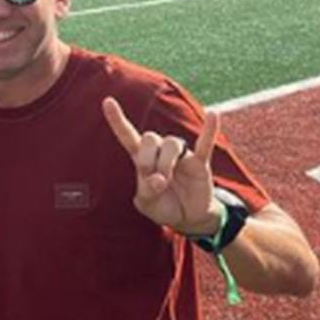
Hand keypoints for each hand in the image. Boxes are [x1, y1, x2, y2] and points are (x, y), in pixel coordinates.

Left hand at [102, 96, 220, 234]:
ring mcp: (181, 155)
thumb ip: (146, 192)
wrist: (188, 218)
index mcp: (142, 159)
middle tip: (153, 180)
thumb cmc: (164, 206)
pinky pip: (205, 143)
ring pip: (171, 143)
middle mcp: (161, 152)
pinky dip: (209, 130)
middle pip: (150, 137)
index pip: (128, 136)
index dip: (118, 120)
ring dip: (165, 162)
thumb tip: (158, 180)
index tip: (107, 101)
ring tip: (165, 181)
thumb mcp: (147, 204)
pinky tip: (213, 114)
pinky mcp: (199, 162)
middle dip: (147, 159)